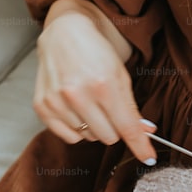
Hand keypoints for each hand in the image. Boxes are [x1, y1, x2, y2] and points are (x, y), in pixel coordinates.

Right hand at [33, 11, 156, 163]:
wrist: (65, 34)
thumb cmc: (97, 55)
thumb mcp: (122, 78)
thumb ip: (132, 109)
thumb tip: (146, 135)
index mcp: (103, 86)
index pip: (127, 127)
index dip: (140, 146)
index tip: (149, 158)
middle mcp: (77, 95)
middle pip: (108, 137)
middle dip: (115, 127)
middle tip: (110, 109)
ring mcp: (57, 101)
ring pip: (88, 137)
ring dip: (94, 126)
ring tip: (90, 103)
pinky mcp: (42, 106)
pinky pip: (68, 136)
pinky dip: (76, 129)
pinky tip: (76, 110)